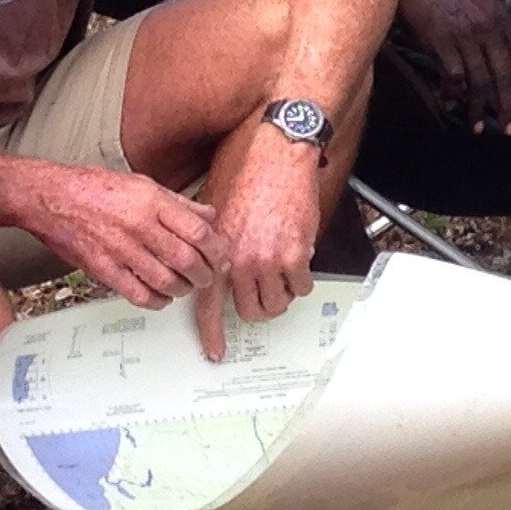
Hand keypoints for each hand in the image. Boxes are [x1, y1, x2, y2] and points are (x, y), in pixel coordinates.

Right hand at [27, 164, 229, 311]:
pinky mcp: (103, 268)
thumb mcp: (143, 184)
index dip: (216, 248)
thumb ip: (178, 203)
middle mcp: (138, 224)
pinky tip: (161, 297)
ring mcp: (119, 248)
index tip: (220, 255)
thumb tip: (209, 215)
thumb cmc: (95, 188)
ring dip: (182, 289)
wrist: (51, 197)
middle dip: (204, 274)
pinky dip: (157, 301)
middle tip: (207, 276)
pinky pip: (138, 294)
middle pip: (187, 260)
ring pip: (166, 281)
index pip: (198, 230)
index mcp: (151, 201)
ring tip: (185, 286)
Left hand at [196, 126, 320, 358]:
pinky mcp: (294, 255)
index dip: (212, 333)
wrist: (278, 158)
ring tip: (282, 272)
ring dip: (282, 294)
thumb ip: (211, 246)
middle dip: (260, 305)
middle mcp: (238, 260)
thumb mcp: (215, 211)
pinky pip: (300, 288)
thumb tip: (210, 271)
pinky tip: (298, 258)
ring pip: (277, 304)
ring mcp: (266, 260)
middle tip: (267, 290)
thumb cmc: (249, 178)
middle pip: (250, 311)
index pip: (208, 305)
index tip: (216, 352)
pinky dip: (302, 279)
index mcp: (217, 253)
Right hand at [397, 0, 510, 135]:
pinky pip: (453, 77)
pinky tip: (449, 104)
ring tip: (476, 128)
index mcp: (501, 17)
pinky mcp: (441, 41)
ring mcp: (465, 35)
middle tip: (509, 129)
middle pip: (504, 75)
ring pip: (479, 82)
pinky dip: (452, 94)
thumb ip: (495, 24)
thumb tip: (504, 51)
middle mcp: (488, 28)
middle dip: (508, 106)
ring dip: (478, 109)